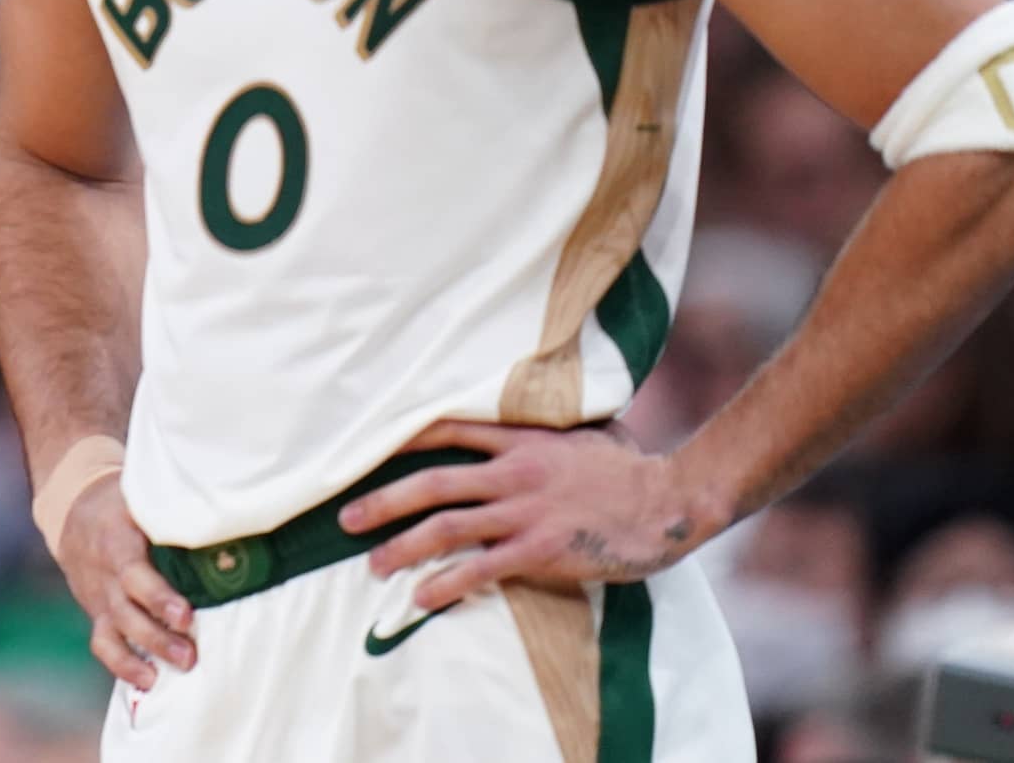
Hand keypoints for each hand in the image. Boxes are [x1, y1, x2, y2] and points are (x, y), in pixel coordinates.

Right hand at [54, 473, 195, 689]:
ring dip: (145, 655)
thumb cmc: (123, 503)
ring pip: (116, 632)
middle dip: (159, 637)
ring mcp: (99, 597)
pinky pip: (103, 644)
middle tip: (191, 655)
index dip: (158, 597)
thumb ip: (170, 512)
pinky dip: (123, 666)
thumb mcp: (140, 497)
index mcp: (116, 541)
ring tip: (179, 671)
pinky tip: (149, 682)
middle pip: (126, 611)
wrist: (74, 511)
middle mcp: (105, 574)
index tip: (186, 615)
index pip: (133, 573)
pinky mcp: (98, 614)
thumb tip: (222, 520)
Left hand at [336, 420, 712, 610]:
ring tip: (373, 565)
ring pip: (446, 527)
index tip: (365, 449)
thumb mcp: (582, 433)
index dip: (402, 439)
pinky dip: (446, 583)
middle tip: (346, 517)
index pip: (447, 429)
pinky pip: (481, 569)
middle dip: (383, 500)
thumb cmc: (628, 468)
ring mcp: (524, 512)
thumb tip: (538, 415)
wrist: (667, 502)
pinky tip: (421, 597)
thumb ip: (548, 431)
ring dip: (403, 546)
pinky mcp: (539, 549)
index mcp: (520, 440)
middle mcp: (513, 472)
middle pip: (432, 482)